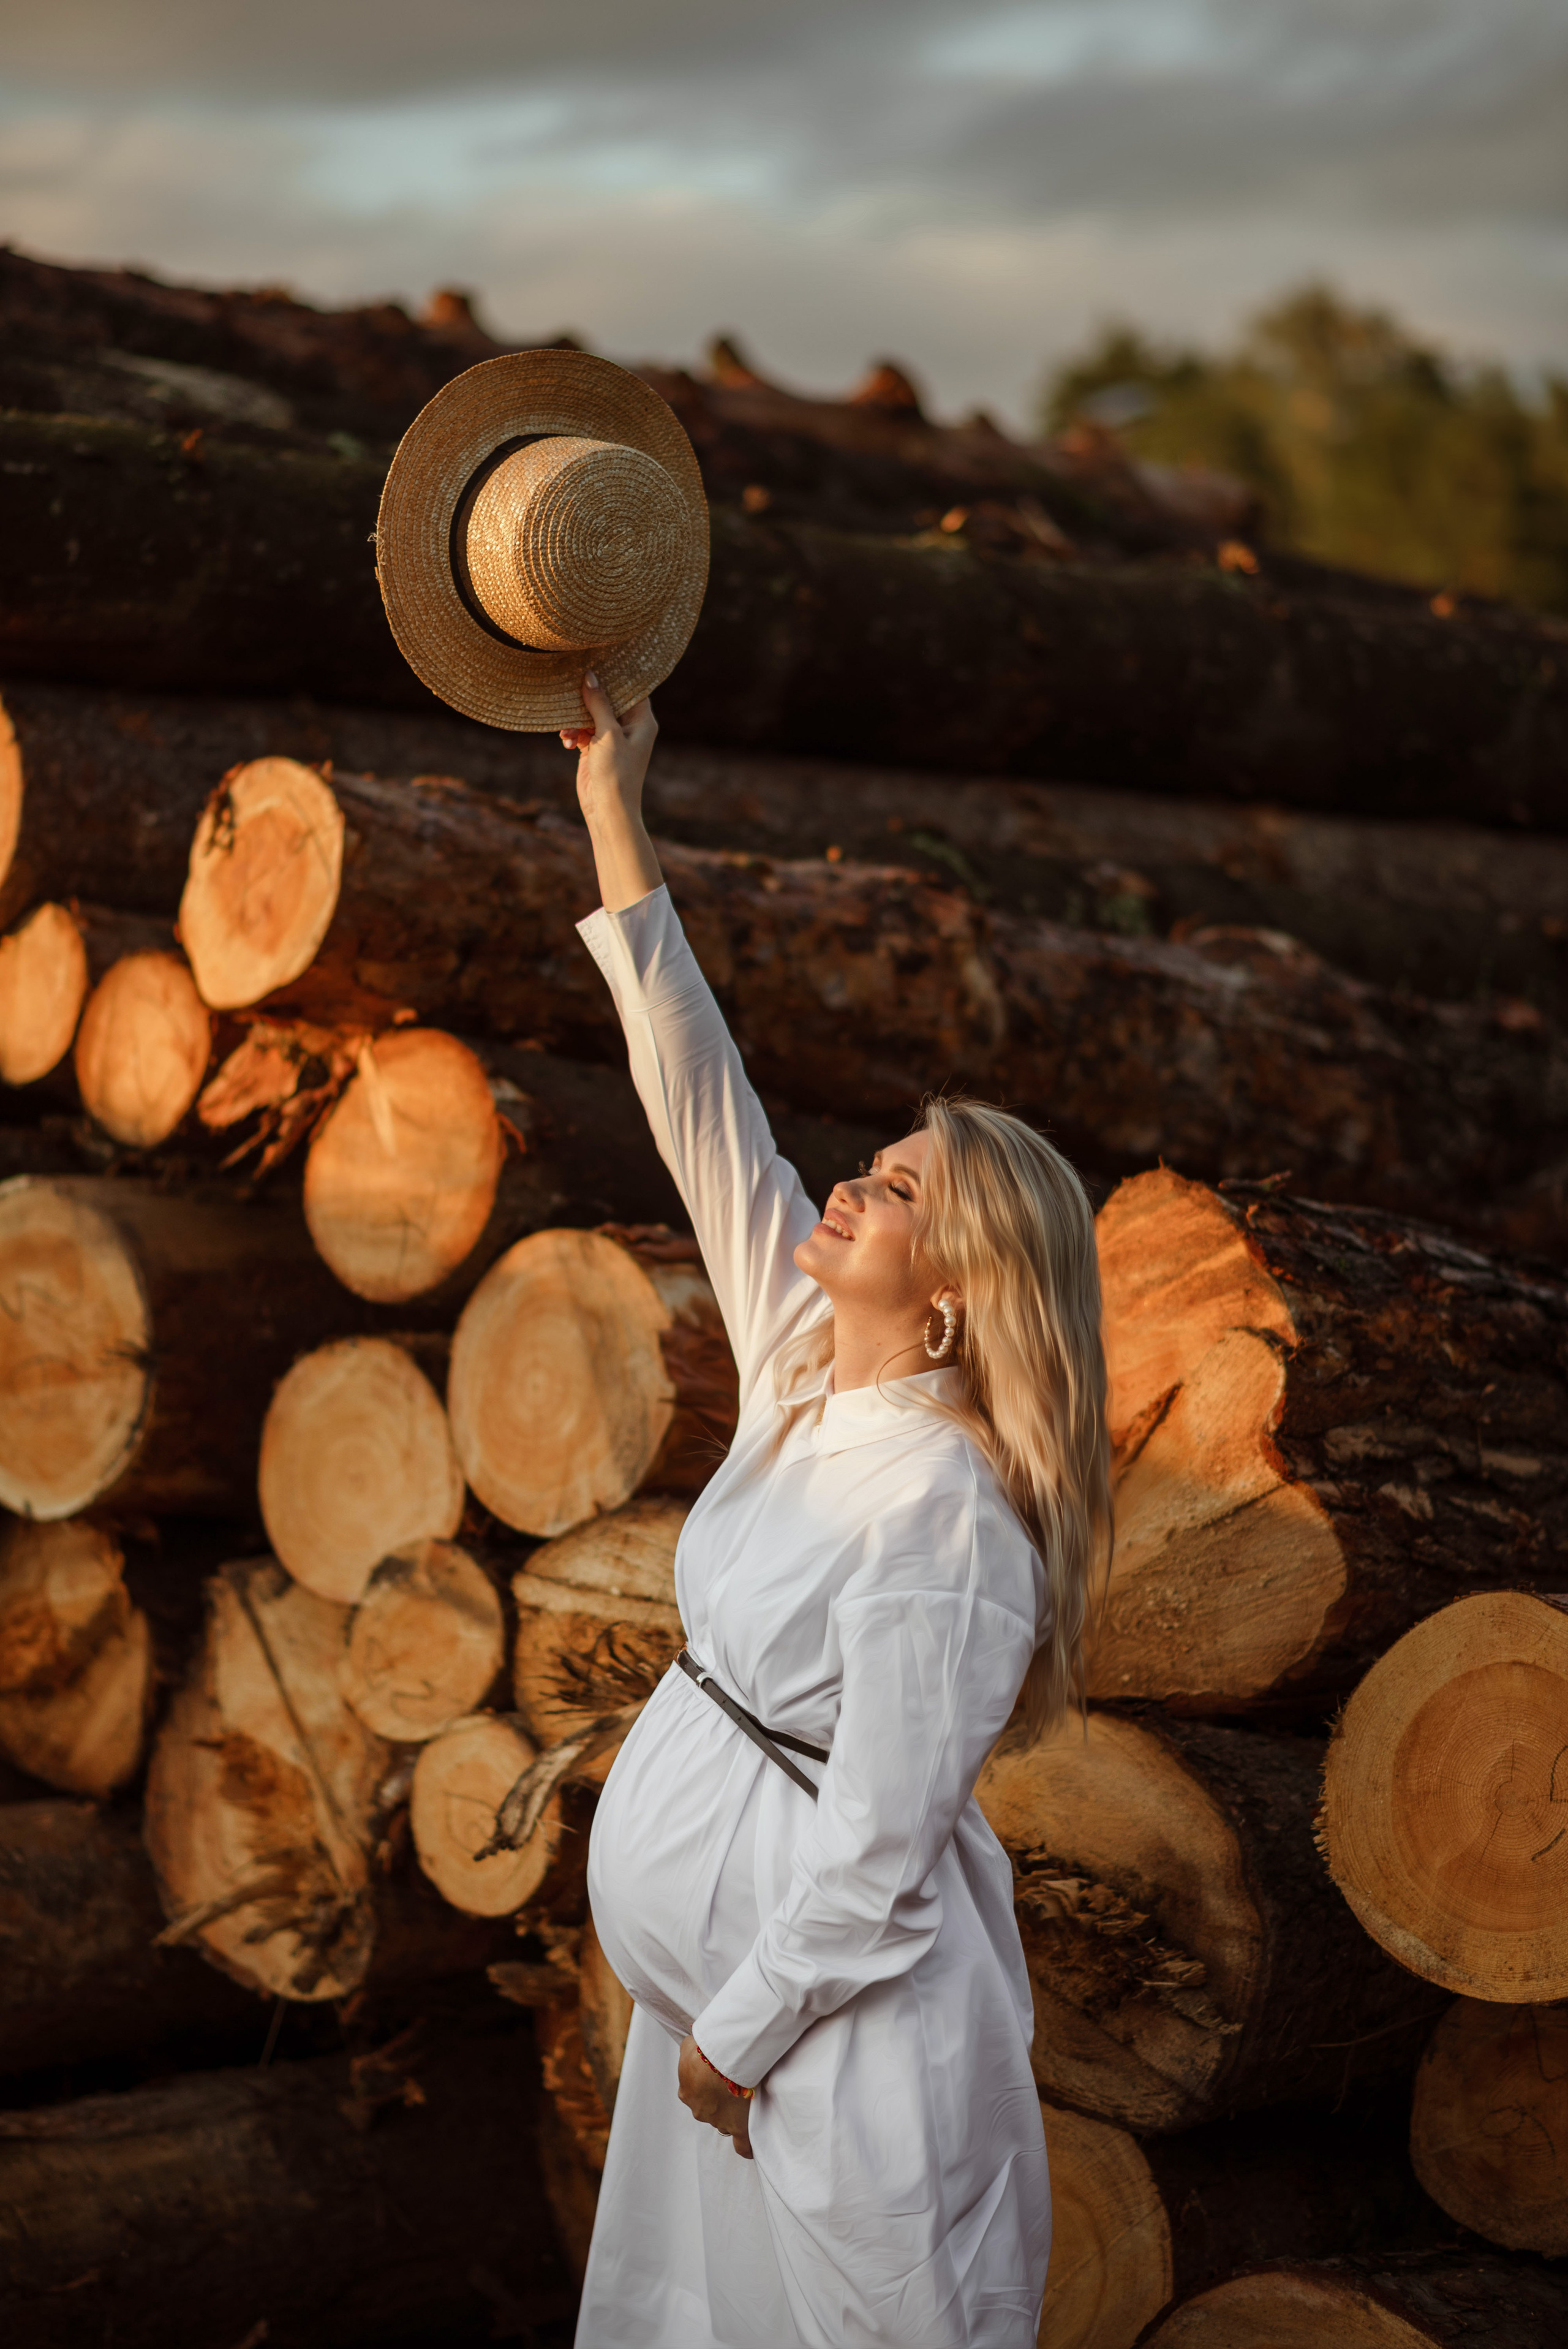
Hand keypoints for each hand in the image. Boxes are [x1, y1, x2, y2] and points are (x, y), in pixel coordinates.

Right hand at [561, 670, 657, 819]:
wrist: (608, 810)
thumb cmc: (616, 773)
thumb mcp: (607, 733)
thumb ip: (599, 703)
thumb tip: (590, 675)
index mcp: (641, 720)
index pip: (631, 688)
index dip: (615, 674)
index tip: (595, 660)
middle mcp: (629, 727)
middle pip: (608, 699)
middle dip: (587, 697)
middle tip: (570, 690)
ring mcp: (611, 738)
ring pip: (591, 715)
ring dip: (575, 719)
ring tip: (567, 731)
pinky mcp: (595, 749)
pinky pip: (582, 731)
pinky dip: (572, 734)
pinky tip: (566, 743)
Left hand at [677, 2033, 753, 2158]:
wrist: (723, 2057)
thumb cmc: (704, 2049)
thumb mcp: (689, 2047)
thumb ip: (689, 2054)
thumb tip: (693, 2050)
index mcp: (688, 2093)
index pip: (695, 2097)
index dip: (706, 2091)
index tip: (715, 2085)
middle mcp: (701, 2110)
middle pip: (711, 2109)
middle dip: (720, 2100)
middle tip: (733, 2085)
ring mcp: (719, 2120)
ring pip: (724, 2121)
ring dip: (732, 2112)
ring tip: (746, 2100)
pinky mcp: (738, 2126)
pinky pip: (742, 2145)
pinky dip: (746, 2148)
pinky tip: (751, 2149)